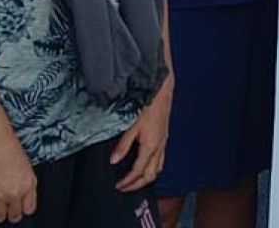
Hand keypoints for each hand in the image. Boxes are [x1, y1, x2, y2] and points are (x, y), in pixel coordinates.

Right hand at [0, 128, 37, 222]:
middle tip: (6, 206)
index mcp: (29, 184)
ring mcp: (1, 195)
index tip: (18, 207)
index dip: (23, 209)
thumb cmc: (9, 148)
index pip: (29, 209)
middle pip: (15, 216)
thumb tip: (23, 196)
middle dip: (10, 213)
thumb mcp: (26, 167)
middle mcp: (16, 192)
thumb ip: (26, 184)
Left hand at [111, 77, 171, 191]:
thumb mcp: (131, 125)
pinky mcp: (164, 138)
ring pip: (158, 168)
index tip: (118, 186)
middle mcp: (159, 147)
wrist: (161, 90)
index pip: (138, 171)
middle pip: (151, 175)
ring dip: (146, 177)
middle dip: (138, 184)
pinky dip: (153, 167)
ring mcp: (163, 143)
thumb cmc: (147, 104)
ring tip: (134, 180)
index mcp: (150, 146)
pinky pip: (161, 159)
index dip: (128, 181)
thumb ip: (123, 145)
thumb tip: (114, 161)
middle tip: (125, 187)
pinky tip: (145, 164)